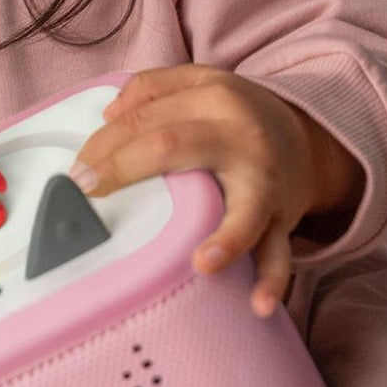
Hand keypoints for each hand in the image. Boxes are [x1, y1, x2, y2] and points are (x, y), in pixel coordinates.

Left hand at [69, 65, 362, 317]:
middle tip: (89, 192)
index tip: (77, 171)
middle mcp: (239, 134)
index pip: (144, 117)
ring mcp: (263, 179)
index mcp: (214, 97)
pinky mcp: (281, 217)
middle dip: (124, 168)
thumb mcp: (201, 83)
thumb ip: (152, 87)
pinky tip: (258, 303)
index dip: (103, 142)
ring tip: (203, 262)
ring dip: (227, 236)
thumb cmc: (237, 117)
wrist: (309, 140)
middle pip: (173, 146)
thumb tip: (109, 112)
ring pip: (246, 206)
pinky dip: (272, 279)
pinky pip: (277, 252)